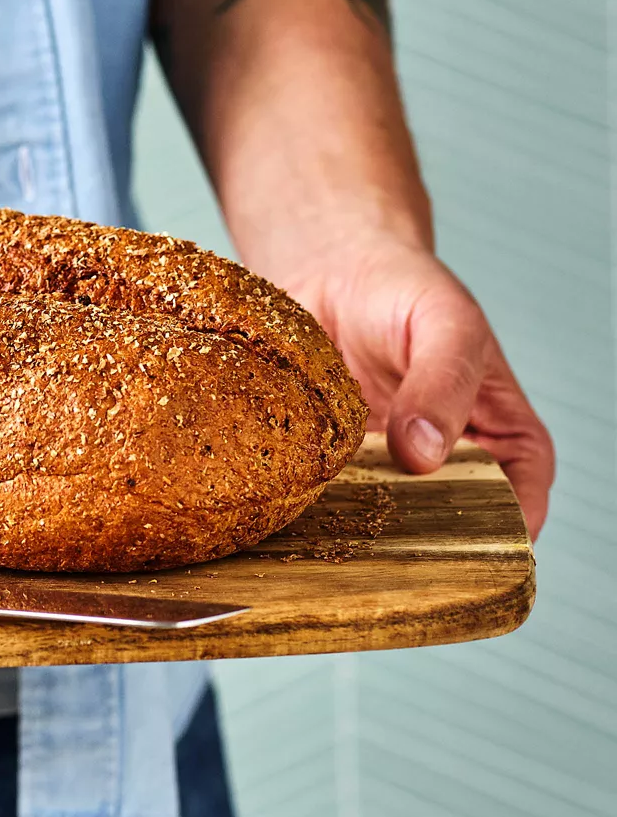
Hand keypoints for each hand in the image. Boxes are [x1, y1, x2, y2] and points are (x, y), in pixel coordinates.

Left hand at [275, 244, 554, 537]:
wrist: (329, 269)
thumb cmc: (404, 289)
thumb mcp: (443, 322)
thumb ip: (443, 381)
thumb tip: (425, 453)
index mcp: (499, 437)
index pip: (518, 502)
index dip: (499, 532)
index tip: (463, 547)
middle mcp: (444, 463)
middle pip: (445, 527)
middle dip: (420, 544)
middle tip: (386, 544)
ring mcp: (385, 469)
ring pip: (383, 523)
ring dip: (361, 531)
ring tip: (337, 530)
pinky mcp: (332, 464)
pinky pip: (328, 499)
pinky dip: (316, 508)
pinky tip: (298, 506)